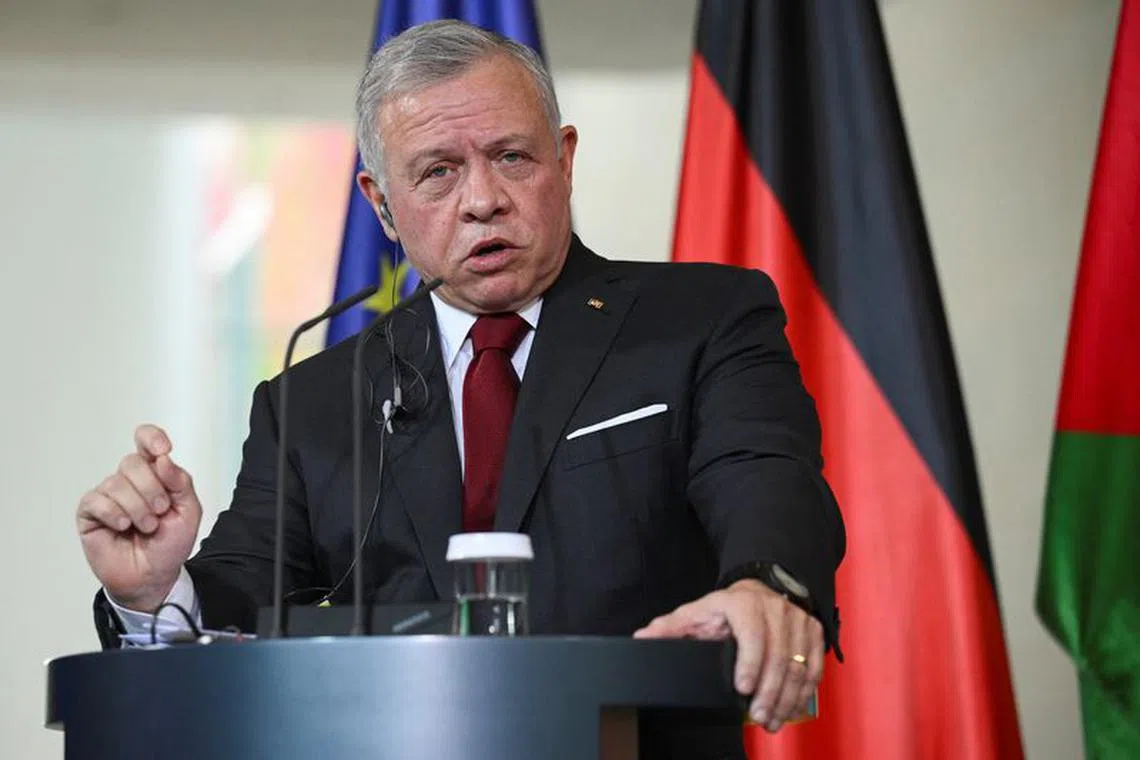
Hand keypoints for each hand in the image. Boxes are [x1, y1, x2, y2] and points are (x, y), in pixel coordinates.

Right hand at [76, 424, 201, 612]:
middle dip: (152, 489)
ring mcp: (108, 495)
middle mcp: (129, 480)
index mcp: (155, 473)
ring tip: (146, 527)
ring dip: (137, 508)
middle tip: (160, 512)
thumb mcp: (188, 512)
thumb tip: (163, 459)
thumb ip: (180, 483)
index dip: (151, 438)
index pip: (146, 440)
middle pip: (133, 463)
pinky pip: (97, 501)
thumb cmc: (170, 544)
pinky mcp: (90, 512)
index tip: (162, 450)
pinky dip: (114, 514)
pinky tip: (123, 527)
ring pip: (116, 483)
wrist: (153, 576)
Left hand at [633, 579, 823, 731]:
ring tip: (772, 719)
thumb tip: (643, 637)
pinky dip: (804, 692)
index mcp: (743, 604)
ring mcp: (797, 621)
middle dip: (768, 692)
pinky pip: (814, 666)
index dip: (749, 662)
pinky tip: (791, 708)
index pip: (751, 633)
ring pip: (798, 665)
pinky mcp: (813, 632)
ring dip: (786, 698)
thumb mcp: (696, 612)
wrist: (762, 588)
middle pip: (778, 656)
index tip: (742, 688)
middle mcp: (775, 609)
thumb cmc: (727, 606)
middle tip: (758, 715)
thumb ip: (670, 627)